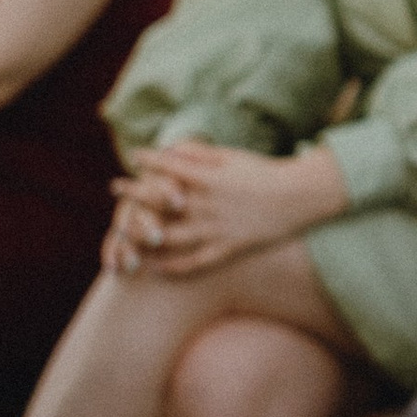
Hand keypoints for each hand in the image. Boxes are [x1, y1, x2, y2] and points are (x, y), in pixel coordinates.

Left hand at [104, 140, 343, 278]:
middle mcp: (208, 205)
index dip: (148, 161)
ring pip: (170, 237)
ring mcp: (216, 229)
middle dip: (135, 193)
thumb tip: (172, 150)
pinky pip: (194, 262)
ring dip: (143, 234)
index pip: (169, 167)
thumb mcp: (233, 157)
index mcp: (210, 178)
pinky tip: (155, 266)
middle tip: (116, 188)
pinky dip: (172, 267)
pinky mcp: (228, 248)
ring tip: (124, 232)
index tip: (135, 157)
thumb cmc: (264, 173)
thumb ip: (201, 154)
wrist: (300, 197)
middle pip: (160, 202)